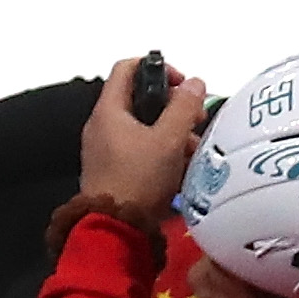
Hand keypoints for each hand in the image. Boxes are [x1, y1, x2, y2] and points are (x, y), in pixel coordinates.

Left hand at [77, 53, 207, 220]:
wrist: (116, 229)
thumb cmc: (138, 181)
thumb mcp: (168, 140)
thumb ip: (184, 107)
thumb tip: (195, 83)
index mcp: (109, 110)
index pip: (128, 68)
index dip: (157, 67)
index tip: (182, 84)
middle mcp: (103, 126)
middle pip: (140, 99)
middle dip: (173, 107)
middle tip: (195, 119)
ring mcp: (106, 150)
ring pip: (143, 127)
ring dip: (172, 132)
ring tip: (193, 148)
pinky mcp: (113, 171)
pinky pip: (140, 150)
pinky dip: (161, 152)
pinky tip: (181, 167)